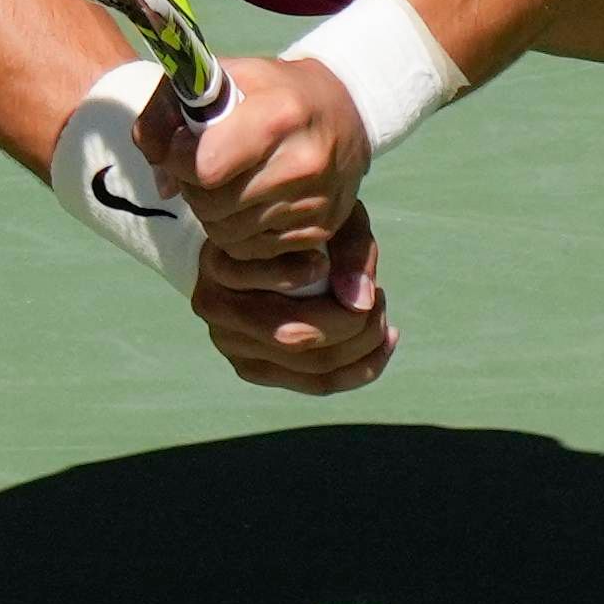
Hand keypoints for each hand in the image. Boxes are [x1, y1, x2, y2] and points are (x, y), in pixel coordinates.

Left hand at [179, 51, 370, 267]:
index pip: (205, 166)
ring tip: (223, 184)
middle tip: (199, 167)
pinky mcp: (321, 228)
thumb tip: (153, 155)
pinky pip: (252, 250)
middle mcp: (303, 163)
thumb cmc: (275, 90)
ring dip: (211, 213)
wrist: (348, 109)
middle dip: (191, 188)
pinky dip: (237, 233)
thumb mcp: (224, 76)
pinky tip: (246, 203)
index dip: (178, 159)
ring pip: (227, 233)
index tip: (180, 146)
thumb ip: (171, 105)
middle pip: (212, 204)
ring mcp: (315, 200)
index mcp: (278, 116)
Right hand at [187, 203, 393, 393]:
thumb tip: (361, 302)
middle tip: (380, 297)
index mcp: (222, 264)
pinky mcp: (253, 370)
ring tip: (383, 317)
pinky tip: (385, 342)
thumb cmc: (294, 229)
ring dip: (363, 347)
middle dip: (353, 323)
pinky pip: (316, 384)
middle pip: (295, 335)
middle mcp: (217, 310)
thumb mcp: (324, 220)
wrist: (249, 252)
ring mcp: (232, 346)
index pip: (262, 278)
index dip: (299, 274)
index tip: (328, 262)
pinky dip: (360, 368)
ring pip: (312, 366)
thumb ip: (347, 249)